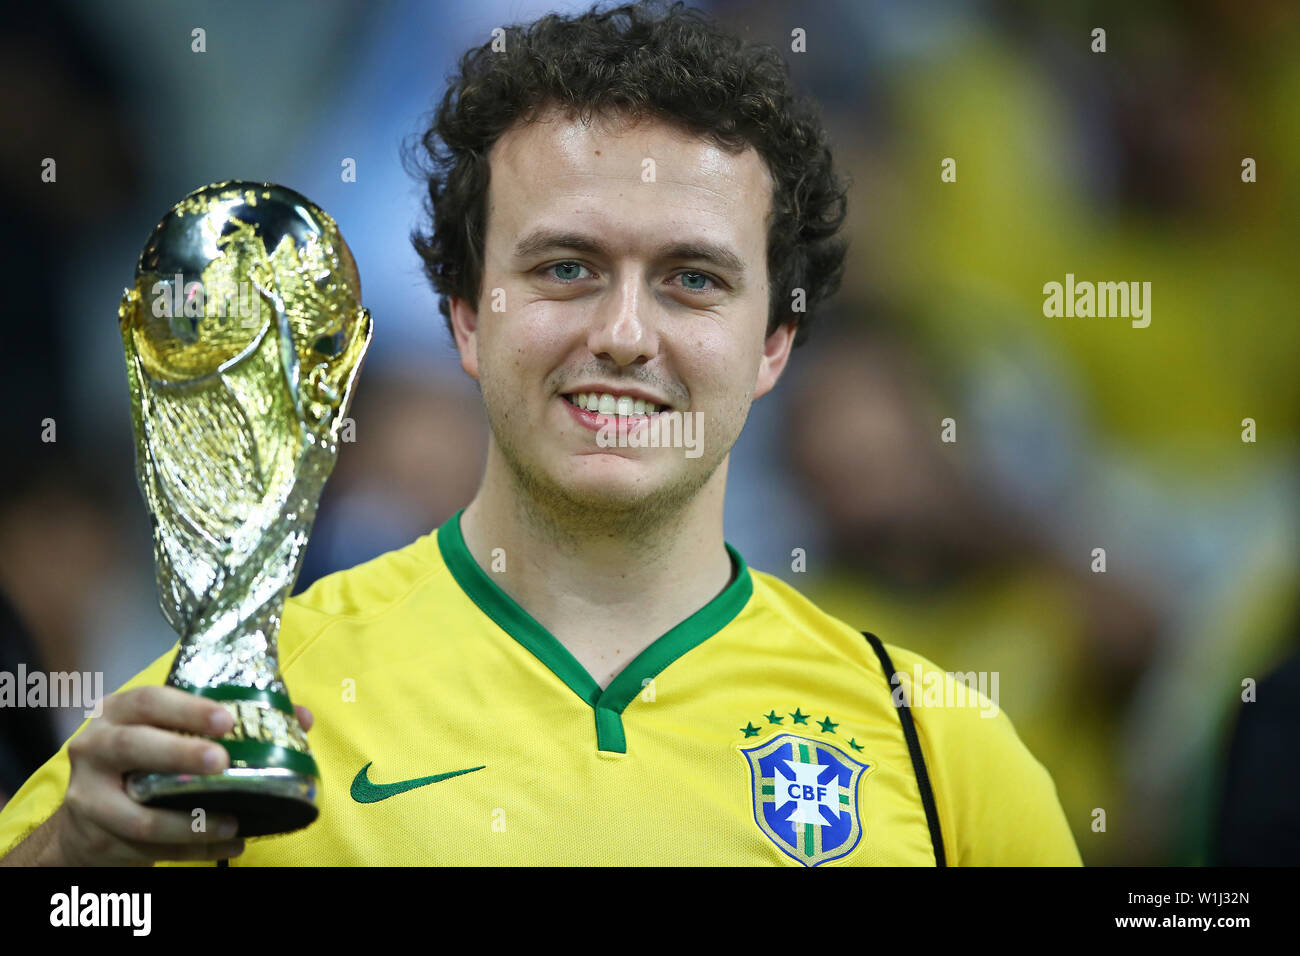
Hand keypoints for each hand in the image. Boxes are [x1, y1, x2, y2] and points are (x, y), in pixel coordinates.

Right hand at [36, 686, 312, 865]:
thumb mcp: (170, 733)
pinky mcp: (96, 839)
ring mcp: (89, 797)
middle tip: (223, 763)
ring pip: (140, 816)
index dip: (187, 709)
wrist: (86, 819)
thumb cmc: (142, 764)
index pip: (149, 700)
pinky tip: (227, 847)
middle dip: (180, 754)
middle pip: (132, 748)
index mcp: (118, 713)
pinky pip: (148, 850)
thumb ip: (229, 722)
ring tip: (234, 823)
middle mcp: (95, 748)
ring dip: (191, 823)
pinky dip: (193, 851)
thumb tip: (301, 718)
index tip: (226, 720)